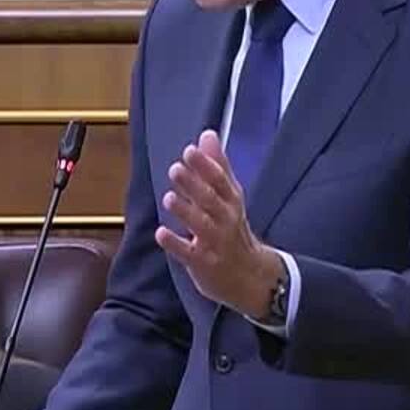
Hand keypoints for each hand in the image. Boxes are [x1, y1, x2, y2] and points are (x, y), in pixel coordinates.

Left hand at [155, 130, 281, 320]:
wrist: (249, 275)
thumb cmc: (232, 229)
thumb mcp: (230, 196)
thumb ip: (217, 165)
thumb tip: (207, 134)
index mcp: (231, 201)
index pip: (221, 180)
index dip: (206, 166)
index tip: (190, 151)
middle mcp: (226, 220)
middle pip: (211, 200)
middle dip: (194, 184)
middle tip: (176, 169)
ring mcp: (215, 243)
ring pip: (201, 225)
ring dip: (186, 211)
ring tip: (169, 197)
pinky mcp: (203, 263)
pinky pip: (189, 253)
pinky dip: (175, 244)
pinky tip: (161, 233)